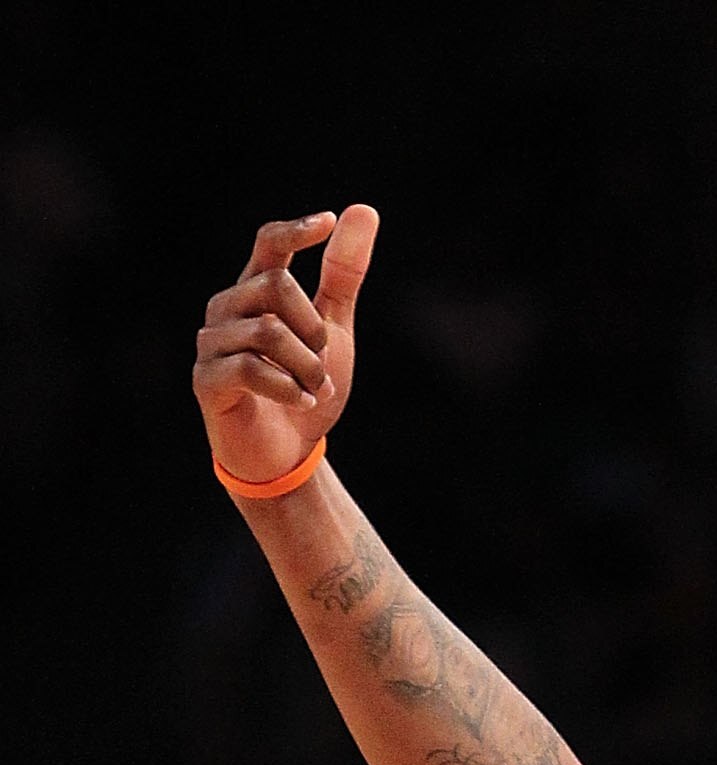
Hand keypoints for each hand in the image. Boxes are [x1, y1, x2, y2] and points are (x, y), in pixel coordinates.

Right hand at [192, 206, 377, 488]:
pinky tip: (298, 402)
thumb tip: (362, 210)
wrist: (287, 457)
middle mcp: (227, 308)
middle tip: (322, 365)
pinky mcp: (207, 380)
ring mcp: (212, 342)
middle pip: (276, 285)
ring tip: (314, 390)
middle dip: (314, 329)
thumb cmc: (304, 389)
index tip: (326, 223)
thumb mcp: (333, 331)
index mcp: (255, 291)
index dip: (295, 231)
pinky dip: (288, 389)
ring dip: (307, 367)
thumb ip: (342, 276)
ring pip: (268, 330)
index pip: (268, 243)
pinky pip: (252, 368)